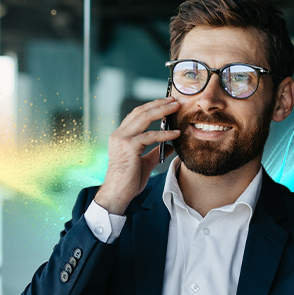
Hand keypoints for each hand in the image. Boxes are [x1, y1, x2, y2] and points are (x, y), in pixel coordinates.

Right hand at [93, 98, 181, 214]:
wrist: (117, 194)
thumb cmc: (128, 181)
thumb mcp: (144, 163)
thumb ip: (155, 153)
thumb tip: (169, 146)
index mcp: (120, 136)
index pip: (136, 115)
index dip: (151, 107)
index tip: (166, 103)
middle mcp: (119, 135)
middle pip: (140, 111)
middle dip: (158, 104)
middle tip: (174, 100)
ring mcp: (122, 139)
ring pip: (144, 118)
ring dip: (162, 110)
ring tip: (176, 107)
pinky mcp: (129, 147)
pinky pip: (150, 136)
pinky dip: (164, 133)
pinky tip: (175, 134)